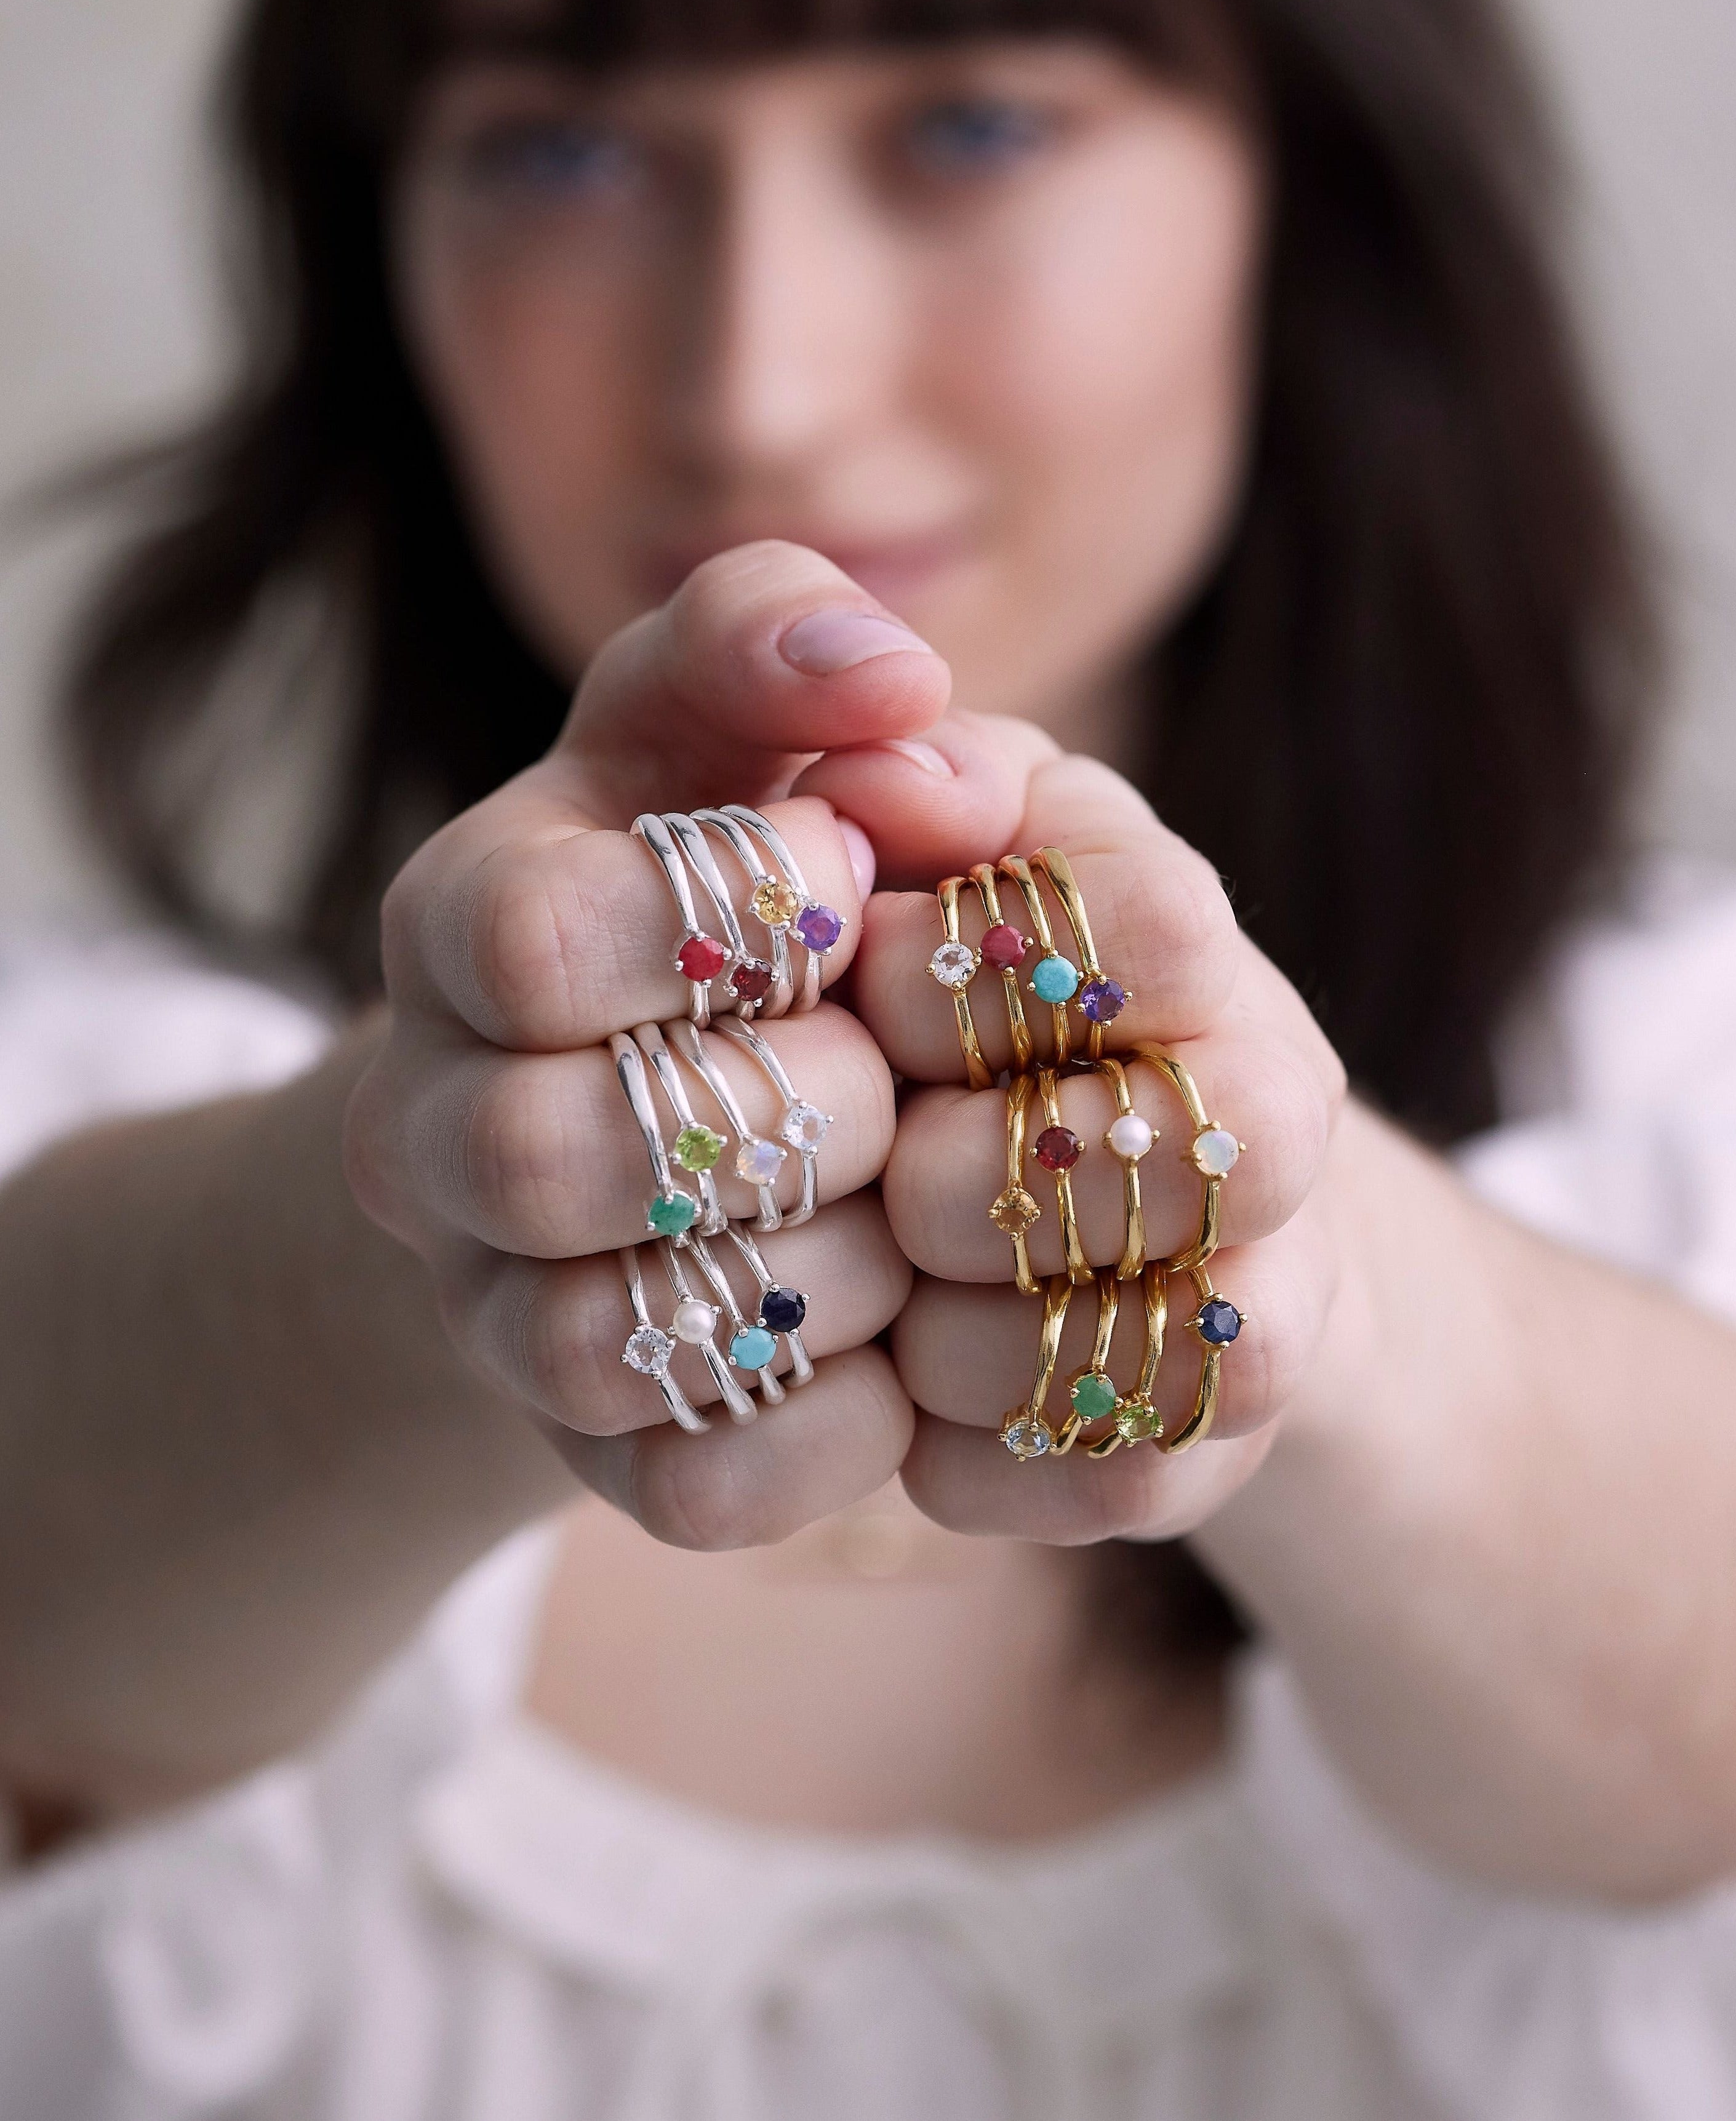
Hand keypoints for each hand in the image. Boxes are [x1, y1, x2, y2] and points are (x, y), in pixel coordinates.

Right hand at [343, 544, 1023, 1546]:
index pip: (524, 935)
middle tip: (901, 1067)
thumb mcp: (715, 724)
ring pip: (605, 1340)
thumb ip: (769, 640)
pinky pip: (689, 1488)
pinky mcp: (587, 1453)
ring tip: (910, 1200)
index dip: (721, 912)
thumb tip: (894, 676)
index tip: (851, 876)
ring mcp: (493, 1307)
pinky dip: (831, 1425)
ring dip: (821, 1270)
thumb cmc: (717, 871)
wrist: (651, 1084)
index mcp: (456, 923)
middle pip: (542, 1156)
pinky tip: (903, 1336)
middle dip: (788, 1106)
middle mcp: (432, 1127)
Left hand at [829, 737, 1346, 1541]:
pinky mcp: (1200, 1452)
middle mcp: (1268, 1114)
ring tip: (878, 1286)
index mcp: (1197, 940)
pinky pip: (1072, 1481)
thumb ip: (924, 767)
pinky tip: (905, 1392)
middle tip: (870, 1158)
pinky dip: (956, 1449)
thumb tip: (881, 758)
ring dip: (929, 1327)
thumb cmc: (996, 973)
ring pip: (1084, 1347)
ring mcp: (1256, 1298)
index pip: (1147, 924)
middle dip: (930, 1166)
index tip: (867, 967)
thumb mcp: (967, 830)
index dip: (963, 959)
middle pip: (1101, 1158)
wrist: (1145, 1179)